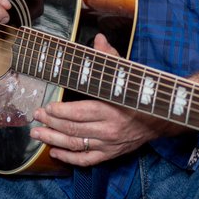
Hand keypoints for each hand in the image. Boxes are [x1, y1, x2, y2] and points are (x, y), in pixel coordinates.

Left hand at [30, 34, 169, 164]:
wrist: (162, 119)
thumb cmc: (141, 94)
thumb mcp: (128, 73)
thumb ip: (110, 57)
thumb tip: (98, 39)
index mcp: (112, 107)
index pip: (79, 113)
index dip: (59, 111)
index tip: (46, 107)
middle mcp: (109, 129)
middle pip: (73, 129)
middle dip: (51, 123)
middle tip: (36, 118)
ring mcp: (109, 144)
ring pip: (76, 145)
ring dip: (54, 140)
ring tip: (38, 134)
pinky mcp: (111, 153)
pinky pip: (87, 160)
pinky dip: (69, 158)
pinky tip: (55, 152)